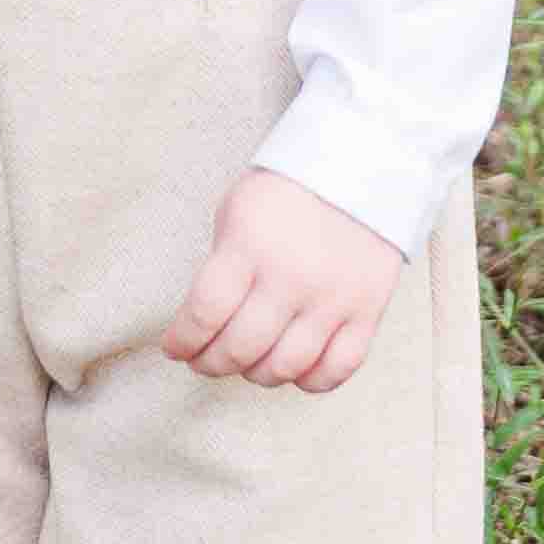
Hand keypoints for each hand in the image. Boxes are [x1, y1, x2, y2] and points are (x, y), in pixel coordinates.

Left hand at [163, 169, 401, 394]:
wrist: (362, 163)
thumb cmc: (288, 189)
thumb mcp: (237, 213)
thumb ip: (222, 267)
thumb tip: (205, 323)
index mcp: (250, 246)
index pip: (204, 315)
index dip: (182, 341)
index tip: (175, 347)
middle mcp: (292, 278)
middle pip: (240, 349)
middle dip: (211, 363)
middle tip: (203, 360)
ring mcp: (333, 299)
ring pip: (285, 367)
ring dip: (255, 374)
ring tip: (246, 362)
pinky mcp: (368, 311)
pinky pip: (337, 370)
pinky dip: (309, 380)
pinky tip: (293, 367)